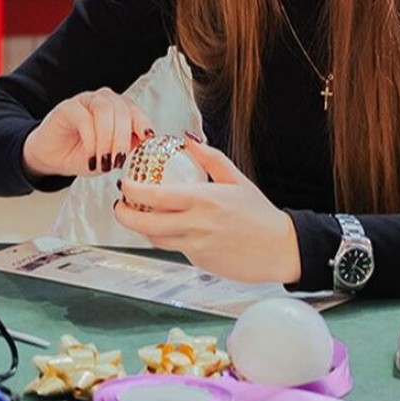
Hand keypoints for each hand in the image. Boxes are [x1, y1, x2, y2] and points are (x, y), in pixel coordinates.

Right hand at [21, 88, 153, 178]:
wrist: (52, 157)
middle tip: (118, 162)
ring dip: (107, 139)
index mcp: (119, 110)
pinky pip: (84, 118)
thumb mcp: (110, 157)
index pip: (136, 112)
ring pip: (105, 111)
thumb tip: (143, 146)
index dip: (143, 124)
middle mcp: (104, 101)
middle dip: (123, 139)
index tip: (147, 140)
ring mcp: (86, 101)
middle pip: (122, 111)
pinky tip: (91, 157)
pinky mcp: (67, 107)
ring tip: (104, 161)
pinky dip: (91, 140)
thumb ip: (127, 149)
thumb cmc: (82, 155)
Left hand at [113, 140, 299, 284]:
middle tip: (120, 206)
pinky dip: (169, 238)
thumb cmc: (260, 214)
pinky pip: (176, 248)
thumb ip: (210, 158)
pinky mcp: (199, 262)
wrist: (279, 249)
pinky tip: (173, 228)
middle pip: (146, 224)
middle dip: (125, 216)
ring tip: (141, 216)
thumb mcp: (237, 179)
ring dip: (144, 228)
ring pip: (157, 239)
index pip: (157, 196)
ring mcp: (196, 246)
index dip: (133, 191)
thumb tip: (188, 139)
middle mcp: (197, 225)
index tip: (124, 185)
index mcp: (205, 200)